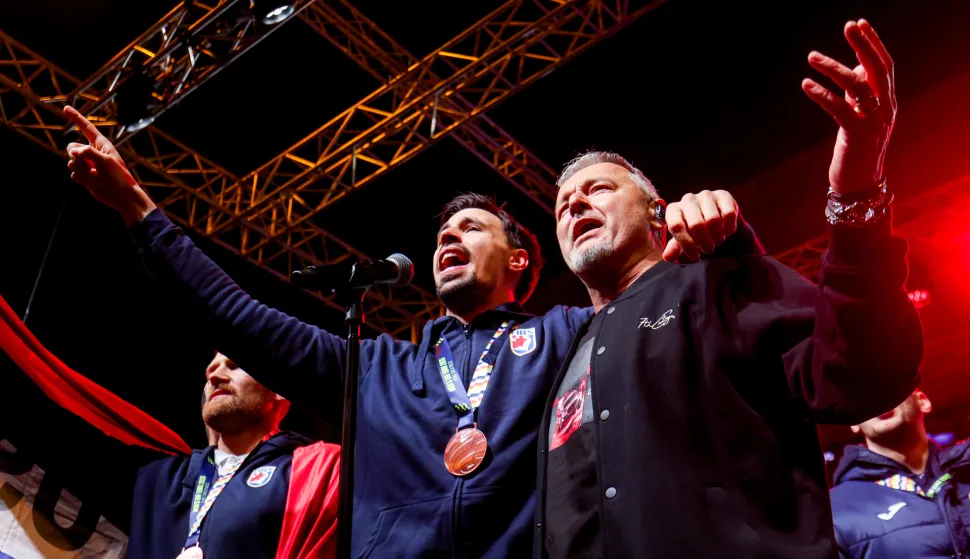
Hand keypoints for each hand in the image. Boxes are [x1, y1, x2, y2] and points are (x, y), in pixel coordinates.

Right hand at [63, 106, 155, 224]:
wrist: (121, 195)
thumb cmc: (118, 176)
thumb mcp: (105, 161)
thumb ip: (88, 152)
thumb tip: (72, 152)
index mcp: (101, 144)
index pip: (86, 127)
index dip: (76, 118)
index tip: (65, 108)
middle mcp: (93, 153)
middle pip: (71, 147)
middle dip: (76, 156)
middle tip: (90, 164)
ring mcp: (88, 164)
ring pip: (70, 162)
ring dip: (80, 169)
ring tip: (94, 175)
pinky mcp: (84, 176)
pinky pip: (73, 174)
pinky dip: (81, 179)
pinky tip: (92, 183)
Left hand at [662, 190, 738, 261]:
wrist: (713, 215)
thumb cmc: (693, 229)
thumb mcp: (683, 238)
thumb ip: (675, 248)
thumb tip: (667, 257)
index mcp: (673, 209)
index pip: (676, 227)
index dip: (687, 245)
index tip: (695, 257)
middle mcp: (688, 199)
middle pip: (697, 225)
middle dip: (705, 243)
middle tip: (708, 249)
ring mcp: (705, 195)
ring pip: (713, 220)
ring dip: (717, 237)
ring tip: (717, 241)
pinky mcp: (723, 195)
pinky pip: (728, 214)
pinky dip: (729, 228)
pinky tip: (726, 232)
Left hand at [802, 19, 895, 194]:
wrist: (859, 184)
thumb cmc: (856, 148)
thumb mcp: (861, 116)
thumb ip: (860, 93)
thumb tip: (853, 67)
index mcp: (887, 101)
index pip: (884, 65)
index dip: (873, 43)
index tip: (859, 24)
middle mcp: (885, 108)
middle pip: (877, 69)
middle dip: (863, 44)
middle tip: (848, 26)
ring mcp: (873, 122)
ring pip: (857, 86)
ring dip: (834, 68)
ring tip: (812, 56)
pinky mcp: (856, 136)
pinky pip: (840, 109)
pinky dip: (823, 94)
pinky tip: (807, 84)